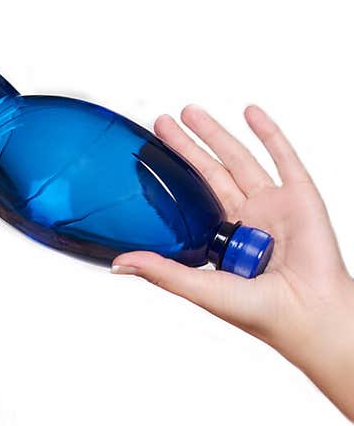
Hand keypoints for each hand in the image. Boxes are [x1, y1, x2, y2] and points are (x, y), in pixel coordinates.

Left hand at [110, 104, 353, 360]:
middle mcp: (248, 220)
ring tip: (190, 112)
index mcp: (224, 242)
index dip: (174, 178)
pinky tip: (250, 113)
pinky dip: (268, 133)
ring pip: (239, 159)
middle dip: (187, 147)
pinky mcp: (299, 197)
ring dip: (216, 134)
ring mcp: (273, 206)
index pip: (193, 201)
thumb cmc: (260, 312)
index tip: (151, 156)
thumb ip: (161, 271)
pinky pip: (282, 157)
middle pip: (212, 173)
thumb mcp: (199, 287)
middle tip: (163, 123)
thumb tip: (118, 263)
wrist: (306, 313)